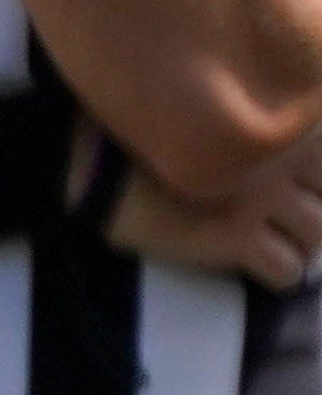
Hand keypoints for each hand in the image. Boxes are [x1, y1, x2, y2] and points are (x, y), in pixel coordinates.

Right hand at [118, 133, 321, 288]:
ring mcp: (262, 198)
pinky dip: (277, 275)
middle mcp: (281, 157)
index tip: (292, 190)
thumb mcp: (216, 119)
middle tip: (282, 222)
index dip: (314, 183)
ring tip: (272, 247)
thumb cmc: (146, 136)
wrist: (94, 164)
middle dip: (313, 214)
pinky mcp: (235, 236)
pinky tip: (252, 267)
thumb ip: (258, 130)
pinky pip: (286, 270)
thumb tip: (294, 164)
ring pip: (316, 236)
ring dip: (299, 246)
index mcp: (277, 123)